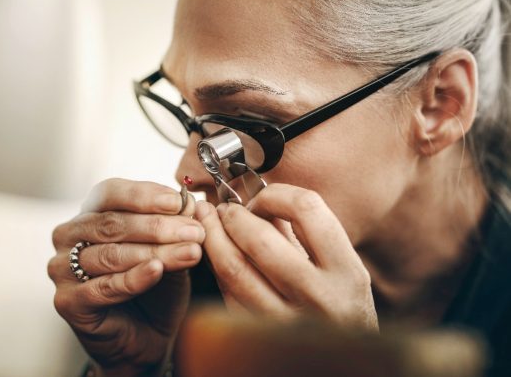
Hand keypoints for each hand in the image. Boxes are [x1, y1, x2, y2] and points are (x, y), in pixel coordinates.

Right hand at [48, 179, 204, 376]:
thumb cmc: (155, 286)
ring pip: (111, 254)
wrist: (148, 336)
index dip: (145, 195)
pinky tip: (157, 271)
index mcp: (90, 213)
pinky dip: (134, 278)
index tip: (178, 201)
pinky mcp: (67, 301)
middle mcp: (69, 236)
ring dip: (155, 252)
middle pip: (112, 223)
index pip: (111, 192)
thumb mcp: (169, 249)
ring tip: (190, 251)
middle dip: (158, 226)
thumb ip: (174, 227)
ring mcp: (62, 269)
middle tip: (194, 231)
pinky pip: (104, 287)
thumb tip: (189, 203)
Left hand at [194, 183, 377, 330]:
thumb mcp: (339, 270)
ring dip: (214, 238)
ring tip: (209, 223)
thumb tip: (259, 200)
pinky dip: (217, 267)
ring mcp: (288, 323)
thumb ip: (303, 235)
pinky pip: (228, 294)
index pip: (307, 209)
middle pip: (260, 240)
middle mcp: (321, 298)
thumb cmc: (341, 309)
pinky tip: (216, 255)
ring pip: (234, 268)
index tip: (261, 199)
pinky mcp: (260, 338)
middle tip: (225, 209)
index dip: (275, 195)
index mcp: (347, 272)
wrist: (346, 364)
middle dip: (234, 216)